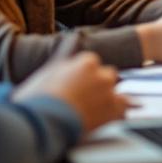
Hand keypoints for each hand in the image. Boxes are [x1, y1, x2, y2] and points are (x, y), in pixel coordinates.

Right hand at [13, 52, 128, 133]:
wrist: (42, 124)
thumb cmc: (38, 99)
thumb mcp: (48, 72)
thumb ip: (64, 55)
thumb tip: (72, 38)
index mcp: (87, 61)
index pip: (92, 63)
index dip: (82, 76)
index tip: (73, 86)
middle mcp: (102, 75)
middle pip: (107, 76)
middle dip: (97, 86)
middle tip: (80, 99)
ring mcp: (110, 93)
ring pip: (116, 93)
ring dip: (106, 100)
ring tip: (88, 112)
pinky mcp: (114, 112)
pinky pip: (122, 110)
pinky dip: (115, 114)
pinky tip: (102, 119)